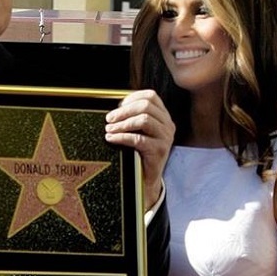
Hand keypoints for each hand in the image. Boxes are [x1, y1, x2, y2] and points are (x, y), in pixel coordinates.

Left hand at [104, 89, 174, 209]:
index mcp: (163, 116)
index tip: (117, 106)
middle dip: (124, 111)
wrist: (145, 179)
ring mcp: (166, 137)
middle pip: (146, 106)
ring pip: (144, 120)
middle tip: (109, 119)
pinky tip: (111, 138)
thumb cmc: (138, 152)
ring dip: (122, 123)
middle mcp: (168, 124)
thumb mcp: (138, 131)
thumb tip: (114, 109)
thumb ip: (132, 117)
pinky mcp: (160, 150)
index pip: (151, 96)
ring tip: (109, 129)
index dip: (132, 97)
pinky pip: (139, 139)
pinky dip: (122, 137)